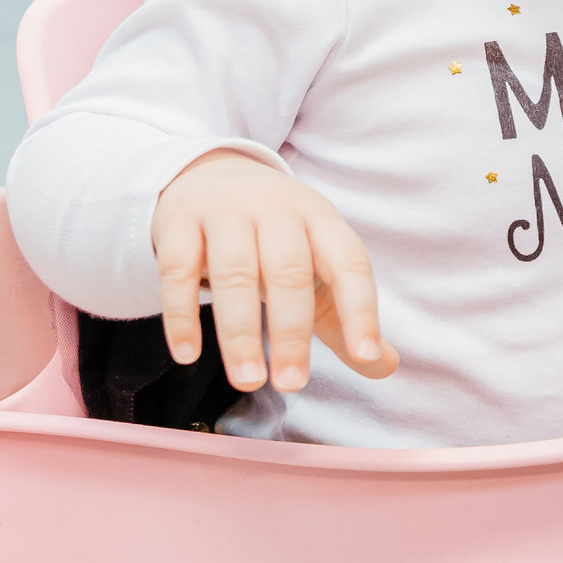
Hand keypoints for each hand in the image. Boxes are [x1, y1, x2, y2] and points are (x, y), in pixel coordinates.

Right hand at [152, 151, 398, 392]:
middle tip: (293, 385)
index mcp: (320, 219)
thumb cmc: (273, 238)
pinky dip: (182, 314)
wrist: (208, 177)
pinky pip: (177, 269)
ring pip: (234, 272)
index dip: (361, 309)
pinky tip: (187, 355)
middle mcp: (276, 208)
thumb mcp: (314, 266)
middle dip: (292, 331)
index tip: (366, 355)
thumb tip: (385, 366)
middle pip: (288, 270)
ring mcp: (225, 211)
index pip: (349, 262)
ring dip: (240, 332)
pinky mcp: (178, 222)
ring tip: (248, 381)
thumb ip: (344, 316)